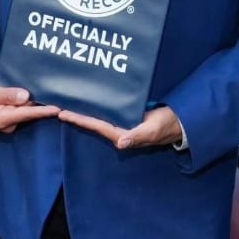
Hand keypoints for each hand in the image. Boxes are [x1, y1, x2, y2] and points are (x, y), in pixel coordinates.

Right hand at [0, 82, 59, 132]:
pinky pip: (21, 111)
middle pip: (29, 113)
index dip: (43, 110)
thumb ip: (7, 94)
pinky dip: (28, 105)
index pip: (27, 114)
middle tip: (58, 96)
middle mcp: (8, 124)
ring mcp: (8, 123)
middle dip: (42, 106)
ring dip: (36, 104)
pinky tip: (36, 97)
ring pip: (25, 112)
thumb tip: (26, 96)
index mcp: (3, 118)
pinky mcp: (7, 119)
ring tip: (51, 95)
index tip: (58, 108)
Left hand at [57, 105, 183, 149]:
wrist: (179, 122)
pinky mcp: (127, 115)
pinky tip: (90, 96)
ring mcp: (123, 122)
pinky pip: (108, 109)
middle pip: (93, 121)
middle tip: (59, 104)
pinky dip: (98, 103)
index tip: (63, 113)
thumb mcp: (153, 130)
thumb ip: (138, 136)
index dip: (80, 120)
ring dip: (85, 108)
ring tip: (70, 98)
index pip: (96, 126)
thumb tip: (121, 142)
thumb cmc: (166, 126)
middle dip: (77, 114)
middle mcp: (119, 129)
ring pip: (99, 115)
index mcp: (122, 134)